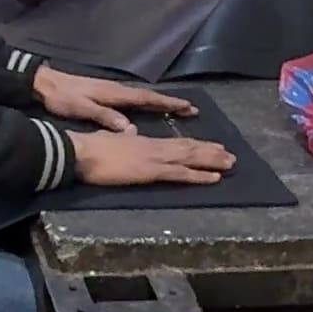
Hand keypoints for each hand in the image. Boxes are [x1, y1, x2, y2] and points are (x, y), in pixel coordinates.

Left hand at [34, 66, 198, 132]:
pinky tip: (150, 108)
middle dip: (171, 102)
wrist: (46, 83)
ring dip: (161, 102)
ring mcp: (113, 90)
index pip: (147, 99)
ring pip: (143, 97)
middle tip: (191, 109)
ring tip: (178, 108)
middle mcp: (118, 89)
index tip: (187, 107)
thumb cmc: (64, 97)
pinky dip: (148, 103)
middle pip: (150, 96)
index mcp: (115, 93)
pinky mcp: (107, 93)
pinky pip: (134, 98)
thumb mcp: (83, 108)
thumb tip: (130, 128)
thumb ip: (105, 117)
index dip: (168, 103)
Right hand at [71, 129, 238, 188]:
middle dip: (211, 152)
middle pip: (189, 149)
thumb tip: (131, 133)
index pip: (176, 143)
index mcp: (144, 142)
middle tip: (231, 156)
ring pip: (190, 159)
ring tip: (231, 163)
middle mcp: (154, 148)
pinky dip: (199, 175)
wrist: (81, 152)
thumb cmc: (90, 148)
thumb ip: (124, 139)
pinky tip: (214, 178)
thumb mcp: (111, 140)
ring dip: (212, 161)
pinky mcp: (150, 172)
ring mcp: (154, 159)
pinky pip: (180, 174)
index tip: (211, 146)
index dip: (195, 144)